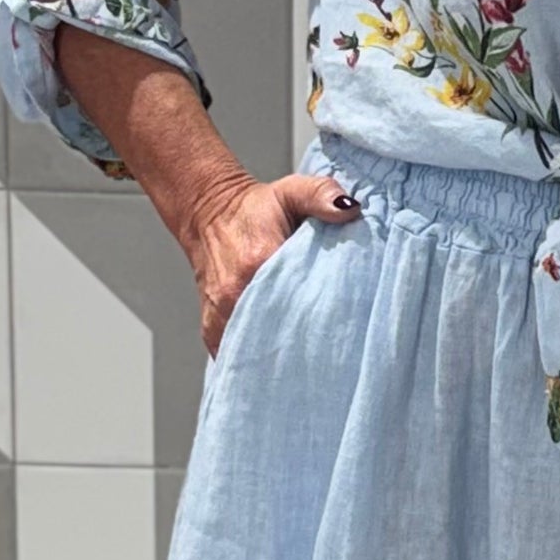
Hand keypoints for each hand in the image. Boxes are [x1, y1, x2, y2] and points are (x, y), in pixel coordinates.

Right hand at [181, 169, 361, 355]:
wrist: (209, 214)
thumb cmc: (256, 207)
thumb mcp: (292, 191)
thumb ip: (321, 195)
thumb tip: (350, 209)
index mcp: (260, 260)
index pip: (300, 301)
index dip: (324, 316)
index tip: (343, 326)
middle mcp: (237, 292)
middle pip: (280, 333)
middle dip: (306, 346)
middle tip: (332, 356)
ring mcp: (221, 313)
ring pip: (256, 351)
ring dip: (281, 360)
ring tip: (309, 367)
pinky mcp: (212, 328)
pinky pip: (236, 356)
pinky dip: (257, 363)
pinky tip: (280, 369)